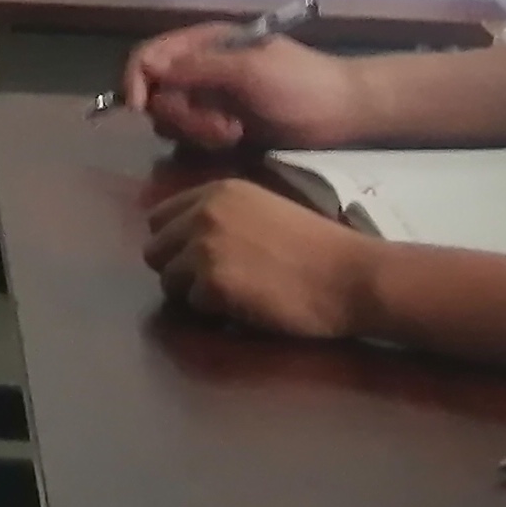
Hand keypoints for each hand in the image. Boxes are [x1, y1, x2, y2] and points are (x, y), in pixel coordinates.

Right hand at [121, 22, 382, 152]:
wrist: (345, 112)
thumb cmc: (301, 84)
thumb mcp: (248, 71)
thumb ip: (197, 69)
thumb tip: (150, 71)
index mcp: (204, 43)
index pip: (148, 56)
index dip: (136, 80)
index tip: (139, 108)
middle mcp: (200, 68)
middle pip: (157, 94)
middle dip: (183, 116)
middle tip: (222, 129)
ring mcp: (212, 98)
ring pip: (174, 120)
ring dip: (198, 132)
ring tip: (234, 135)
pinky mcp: (222, 125)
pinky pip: (193, 138)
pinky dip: (207, 143)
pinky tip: (236, 142)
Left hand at [145, 177, 383, 344]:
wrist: (351, 276)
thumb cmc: (318, 248)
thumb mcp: (262, 211)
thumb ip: (222, 217)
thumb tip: (185, 239)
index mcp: (216, 192)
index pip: (160, 218)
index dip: (176, 245)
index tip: (199, 261)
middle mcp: (202, 213)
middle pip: (154, 250)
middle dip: (178, 270)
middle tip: (214, 285)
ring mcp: (203, 247)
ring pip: (168, 280)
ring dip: (193, 294)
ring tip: (233, 298)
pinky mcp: (212, 283)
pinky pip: (192, 306)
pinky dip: (213, 314)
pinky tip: (246, 309)